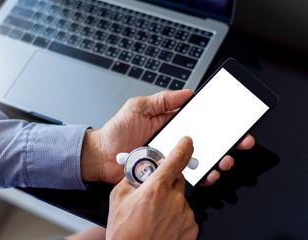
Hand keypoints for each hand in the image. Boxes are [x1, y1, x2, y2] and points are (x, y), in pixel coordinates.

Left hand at [81, 90, 254, 183]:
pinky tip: (208, 175)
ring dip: (218, 160)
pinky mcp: (167, 173)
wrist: (101, 156)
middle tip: (240, 142)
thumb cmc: (117, 131)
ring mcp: (172, 158)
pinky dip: (201, 177)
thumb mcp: (138, 107)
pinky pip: (188, 176)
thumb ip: (162, 100)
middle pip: (207, 141)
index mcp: (170, 123)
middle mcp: (174, 141)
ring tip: (224, 160)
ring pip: (201, 160)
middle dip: (227, 142)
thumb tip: (188, 92)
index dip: (219, 120)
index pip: (200, 120)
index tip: (235, 120)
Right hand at [106, 137, 197, 239]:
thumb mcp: (118, 197)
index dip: (183, 147)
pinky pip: (186, 213)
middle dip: (167, 181)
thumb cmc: (124, 232)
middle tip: (154, 192)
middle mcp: (174, 200)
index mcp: (156, 188)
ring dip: (171, 200)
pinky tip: (163, 223)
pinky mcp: (191, 229)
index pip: (176, 159)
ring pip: (181, 197)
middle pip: (177, 179)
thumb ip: (131, 178)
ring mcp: (185, 215)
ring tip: (155, 214)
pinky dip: (177, 215)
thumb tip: (138, 169)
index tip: (187, 142)